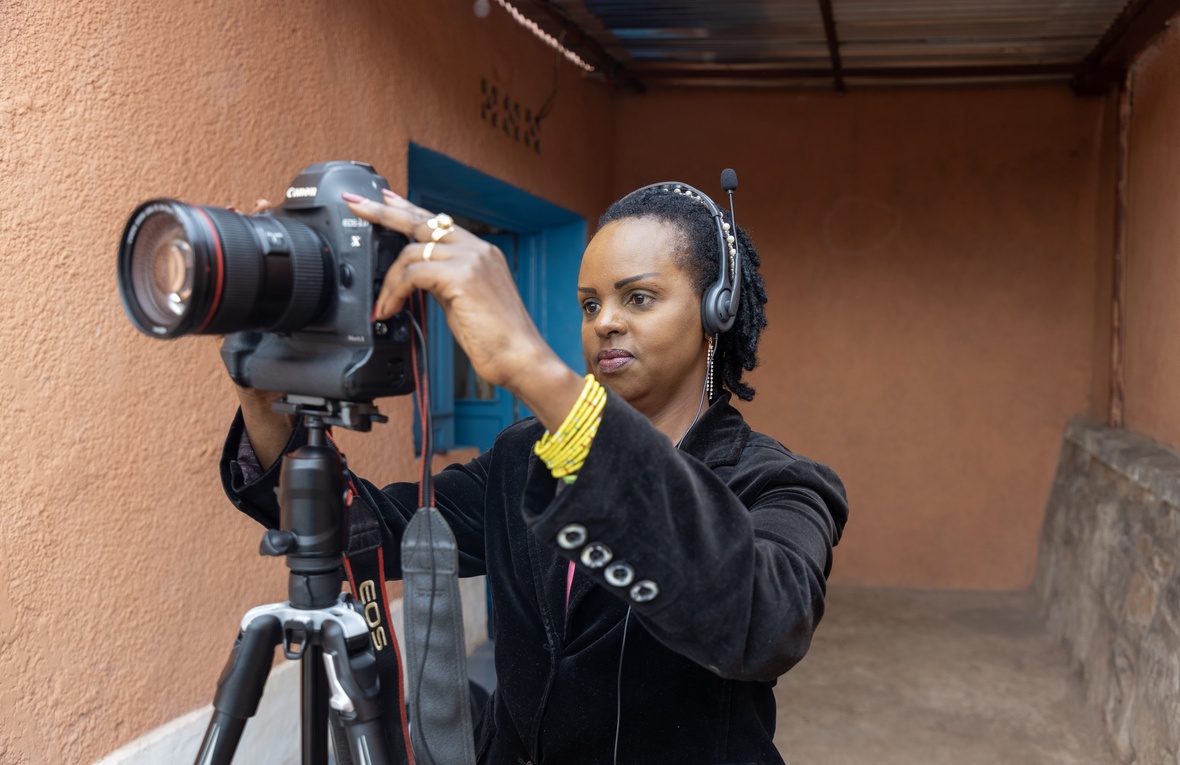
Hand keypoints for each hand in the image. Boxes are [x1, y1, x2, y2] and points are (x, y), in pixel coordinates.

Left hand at [343, 190, 582, 429]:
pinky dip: (395, 292)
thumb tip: (414, 277)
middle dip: (382, 212)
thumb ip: (442, 281)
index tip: (384, 198)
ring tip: (383, 305)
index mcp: (480, 252)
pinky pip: (414, 275)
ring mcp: (471, 259)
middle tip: (355, 204)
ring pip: (411, 253)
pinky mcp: (463, 276)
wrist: (519, 356)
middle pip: (421, 221)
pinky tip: (392, 309)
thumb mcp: (464, 301)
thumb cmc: (494, 337)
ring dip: (388, 282)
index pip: (437, 221)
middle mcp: (477, 249)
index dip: (407, 207)